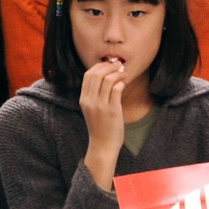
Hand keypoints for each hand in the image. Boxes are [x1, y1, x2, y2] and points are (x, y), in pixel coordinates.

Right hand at [80, 60, 126, 190]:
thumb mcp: (92, 109)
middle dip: (109, 66)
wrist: (102, 145)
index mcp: (83, 99)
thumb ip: (95, 95)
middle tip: (119, 64)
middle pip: (97, 74)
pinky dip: (121, 83)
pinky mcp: (112, 110)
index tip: (109, 64)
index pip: (88, 75)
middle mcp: (90, 101)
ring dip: (118, 73)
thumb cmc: (100, 126)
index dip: (99, 66)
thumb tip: (106, 77)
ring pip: (108, 80)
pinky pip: (116, 89)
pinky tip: (124, 84)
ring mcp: (100, 105)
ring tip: (124, 74)